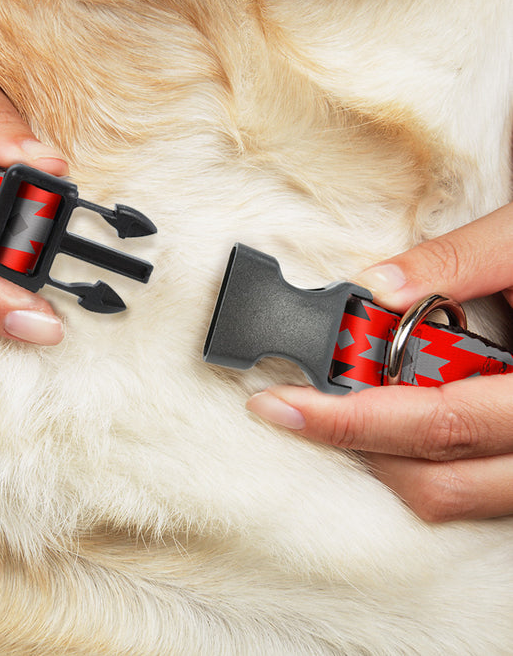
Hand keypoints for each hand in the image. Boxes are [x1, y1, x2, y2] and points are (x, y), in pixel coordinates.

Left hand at [247, 203, 512, 521]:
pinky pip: (476, 490)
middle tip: (298, 405)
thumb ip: (460, 260)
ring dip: (387, 457)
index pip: (437, 422)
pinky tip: (397, 417)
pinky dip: (424, 461)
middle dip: (355, 442)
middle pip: (437, 478)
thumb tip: (377, 287)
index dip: (349, 419)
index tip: (281, 404)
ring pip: (455, 496)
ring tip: (344, 407)